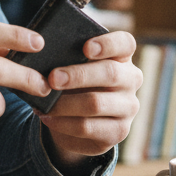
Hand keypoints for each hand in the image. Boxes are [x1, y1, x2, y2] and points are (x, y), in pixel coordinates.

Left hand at [39, 31, 141, 171]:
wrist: (77, 118)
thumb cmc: (75, 81)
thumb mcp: (74, 65)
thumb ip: (68, 56)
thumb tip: (44, 56)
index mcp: (122, 56)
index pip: (125, 43)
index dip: (108, 44)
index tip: (86, 48)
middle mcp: (131, 79)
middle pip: (110, 73)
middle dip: (78, 75)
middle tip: (52, 78)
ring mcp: (128, 107)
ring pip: (96, 103)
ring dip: (65, 103)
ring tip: (44, 102)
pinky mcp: (119, 131)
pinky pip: (88, 127)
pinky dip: (63, 123)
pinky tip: (48, 117)